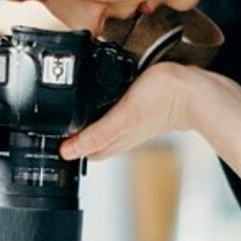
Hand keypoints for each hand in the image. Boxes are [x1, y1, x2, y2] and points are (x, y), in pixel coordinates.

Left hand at [60, 62, 210, 159]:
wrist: (192, 88)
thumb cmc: (163, 101)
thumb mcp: (122, 118)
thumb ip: (95, 136)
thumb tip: (67, 152)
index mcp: (113, 140)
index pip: (82, 150)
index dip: (66, 145)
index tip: (48, 135)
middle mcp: (120, 133)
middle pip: (89, 139)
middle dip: (73, 134)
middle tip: (55, 122)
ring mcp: (129, 120)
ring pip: (101, 126)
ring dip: (86, 121)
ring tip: (71, 111)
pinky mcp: (138, 106)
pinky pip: (113, 112)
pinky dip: (102, 109)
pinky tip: (101, 99)